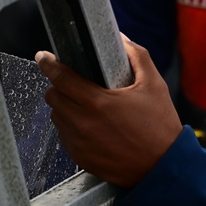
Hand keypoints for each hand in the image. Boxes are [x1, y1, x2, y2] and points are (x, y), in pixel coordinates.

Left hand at [36, 34, 182, 187]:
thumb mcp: (154, 85)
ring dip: (66, 107)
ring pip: (57, 117)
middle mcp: (83, 123)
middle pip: (53, 97)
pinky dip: (73, 127)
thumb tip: (122, 40)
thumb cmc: (160, 125)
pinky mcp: (79, 158)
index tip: (44, 57)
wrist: (162, 165)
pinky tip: (93, 126)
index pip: (61, 78)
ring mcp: (79, 143)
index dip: (49, 64)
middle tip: (75, 84)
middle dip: (60, 86)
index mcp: (98, 102)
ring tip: (88, 106)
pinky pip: (65, 136)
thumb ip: (138, 57)